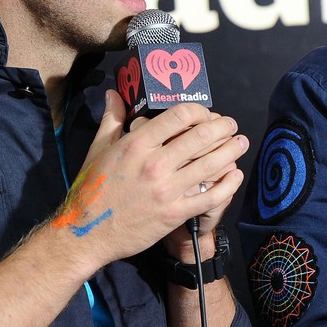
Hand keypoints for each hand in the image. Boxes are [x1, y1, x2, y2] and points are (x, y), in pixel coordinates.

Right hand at [51, 91, 247, 270]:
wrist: (86, 233)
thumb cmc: (91, 189)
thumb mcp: (98, 149)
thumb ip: (112, 119)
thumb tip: (114, 93)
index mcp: (136, 144)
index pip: (179, 116)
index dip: (199, 110)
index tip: (205, 113)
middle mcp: (154, 164)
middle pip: (201, 137)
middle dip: (222, 127)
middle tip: (231, 125)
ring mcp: (167, 190)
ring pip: (211, 164)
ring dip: (231, 151)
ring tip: (240, 143)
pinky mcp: (174, 213)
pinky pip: (210, 196)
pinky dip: (228, 185)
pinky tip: (235, 175)